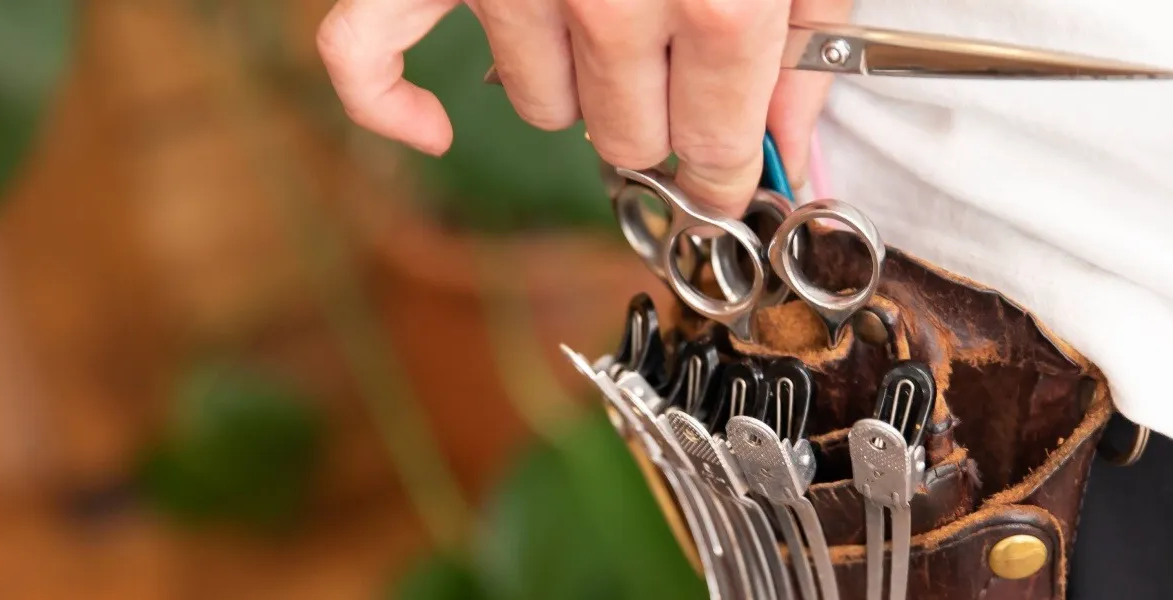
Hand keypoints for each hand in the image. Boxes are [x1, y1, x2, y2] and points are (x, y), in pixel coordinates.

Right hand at [317, 0, 849, 216]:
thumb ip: (810, 48)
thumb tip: (794, 160)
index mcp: (713, 1)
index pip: (711, 147)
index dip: (723, 165)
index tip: (724, 162)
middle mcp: (608, 0)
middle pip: (627, 139)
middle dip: (659, 120)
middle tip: (676, 71)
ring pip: (537, 104)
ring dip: (574, 83)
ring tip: (606, 17)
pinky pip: (362, 53)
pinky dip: (382, 102)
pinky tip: (433, 131)